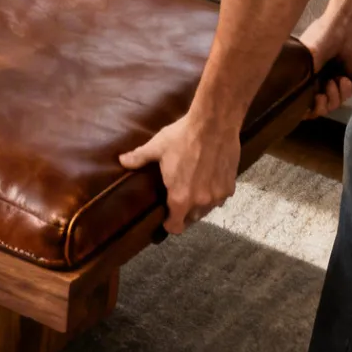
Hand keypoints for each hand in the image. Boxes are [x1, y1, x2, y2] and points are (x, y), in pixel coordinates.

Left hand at [119, 112, 240, 234]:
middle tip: (178, 201)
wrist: (214, 124)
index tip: (167, 220)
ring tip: (193, 191)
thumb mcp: (157, 147)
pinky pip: (220, 198)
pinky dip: (214, 194)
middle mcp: (201, 201)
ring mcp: (217, 195)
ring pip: (207, 209)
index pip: (176, 226)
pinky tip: (208, 181)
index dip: (170, 225)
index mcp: (180, 197)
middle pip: (192, 219)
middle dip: (184, 214)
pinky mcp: (230, 185)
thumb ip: (139, 158)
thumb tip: (121, 161)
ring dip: (200, 205)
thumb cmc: (183, 136)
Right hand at [298, 15, 351, 117]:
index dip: (313, 107)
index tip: (318, 97)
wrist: (346, 24)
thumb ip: (304, 77)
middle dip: (331, 100)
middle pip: (326, 105)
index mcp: (308, 76)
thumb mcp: (308, 58)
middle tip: (331, 84)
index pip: (307, 102)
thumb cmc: (323, 38)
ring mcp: (339, 77)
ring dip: (344, 92)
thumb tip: (298, 96)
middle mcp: (321, 79)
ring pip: (342, 99)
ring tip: (344, 78)